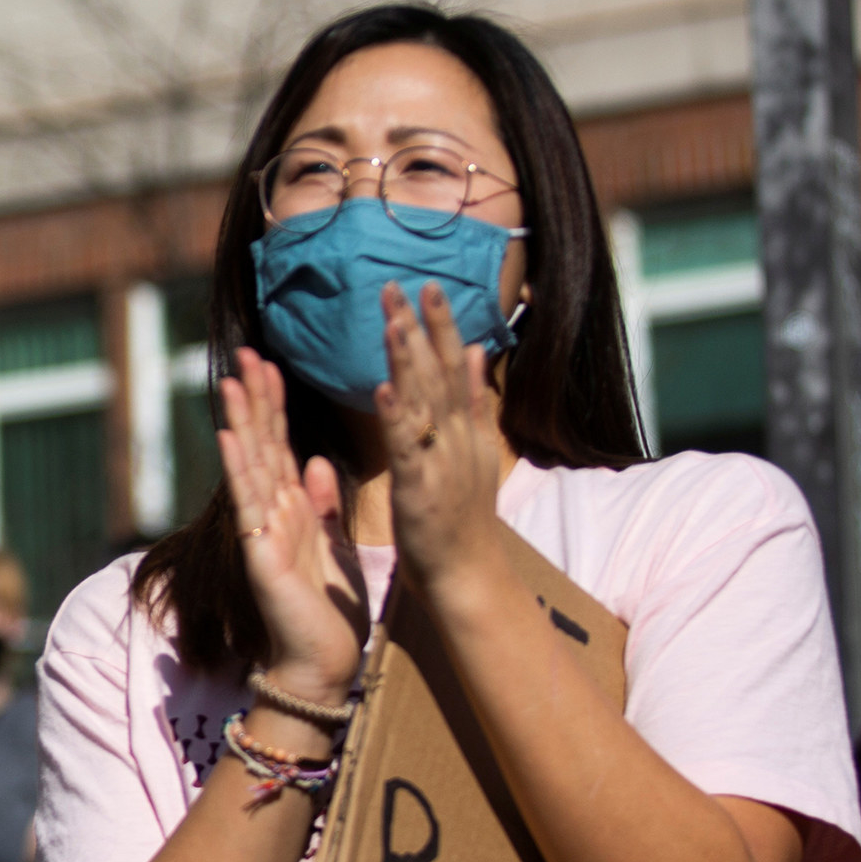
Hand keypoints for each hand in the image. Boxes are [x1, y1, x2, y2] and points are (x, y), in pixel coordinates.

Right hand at [216, 348, 364, 705]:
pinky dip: (239, 469)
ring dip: (242, 421)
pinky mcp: (260, 555)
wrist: (322, 665)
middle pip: (261, 444)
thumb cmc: (329, 613)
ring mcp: (262, 532)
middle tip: (246, 352)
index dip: (275, 405)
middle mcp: (273, 514)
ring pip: (250, 465)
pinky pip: (248, 505)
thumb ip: (325, 506)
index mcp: (295, 511)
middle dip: (255, 398)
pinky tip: (230, 437)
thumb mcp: (337, 547)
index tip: (270, 363)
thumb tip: (320, 462)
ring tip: (233, 380)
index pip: (281, 446)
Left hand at [373, 282, 506, 595]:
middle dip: (422, 329)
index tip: (427, 285)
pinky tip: (383, 387)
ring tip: (393, 320)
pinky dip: (397, 416)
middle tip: (402, 284)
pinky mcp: (420, 489)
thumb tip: (477, 352)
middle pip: (439, 375)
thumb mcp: (475, 452)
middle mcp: (458, 438)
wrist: (469, 577)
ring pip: (424, 403)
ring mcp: (441, 462)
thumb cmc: (463, 519)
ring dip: (409, 360)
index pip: (455, 367)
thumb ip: (475, 402)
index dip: (441, 326)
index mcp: (466, 429)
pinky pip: (407, 447)